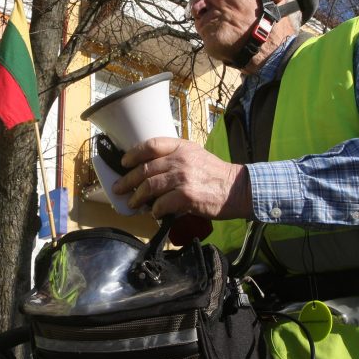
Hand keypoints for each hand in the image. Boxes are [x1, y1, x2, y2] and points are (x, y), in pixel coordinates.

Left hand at [112, 137, 251, 220]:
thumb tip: (150, 171)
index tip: (124, 163)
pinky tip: (155, 213)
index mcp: (182, 147)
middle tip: (119, 189)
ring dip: (138, 197)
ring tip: (133, 203)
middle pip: (145, 169)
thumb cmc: (216, 174)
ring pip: (149, 187)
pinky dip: (155, 210)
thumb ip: (175, 158)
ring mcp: (183, 177)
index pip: (151, 145)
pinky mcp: (187, 196)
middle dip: (128, 180)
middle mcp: (181, 159)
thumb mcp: (196, 155)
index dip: (134, 154)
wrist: (238, 189)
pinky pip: (161, 204)